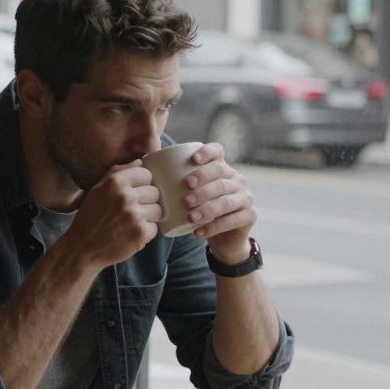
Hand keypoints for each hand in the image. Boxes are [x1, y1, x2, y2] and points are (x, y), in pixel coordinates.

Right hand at [66, 160, 161, 268]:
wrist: (82, 248)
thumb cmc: (89, 218)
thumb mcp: (97, 189)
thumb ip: (118, 172)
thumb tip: (141, 161)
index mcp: (115, 182)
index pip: (147, 174)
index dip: (143, 183)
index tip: (135, 193)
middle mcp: (126, 196)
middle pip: (155, 192)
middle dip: (147, 201)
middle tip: (132, 210)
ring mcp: (135, 215)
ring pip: (158, 210)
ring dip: (149, 217)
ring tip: (133, 222)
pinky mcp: (141, 233)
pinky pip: (155, 228)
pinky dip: (146, 232)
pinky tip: (131, 234)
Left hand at [181, 143, 256, 261]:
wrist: (222, 237)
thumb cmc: (198, 210)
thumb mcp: (188, 193)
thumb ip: (171, 180)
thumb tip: (140, 164)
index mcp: (221, 168)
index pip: (218, 151)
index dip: (207, 153)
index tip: (192, 161)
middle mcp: (236, 179)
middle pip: (221, 176)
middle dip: (202, 185)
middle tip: (185, 198)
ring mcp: (245, 196)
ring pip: (227, 200)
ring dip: (207, 209)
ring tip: (190, 217)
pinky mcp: (250, 215)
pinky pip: (233, 219)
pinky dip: (214, 226)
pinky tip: (198, 232)